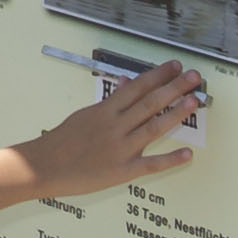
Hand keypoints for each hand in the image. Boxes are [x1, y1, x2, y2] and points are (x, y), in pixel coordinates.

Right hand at [14, 61, 203, 197]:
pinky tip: (186, 154)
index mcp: (105, 111)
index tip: (175, 66)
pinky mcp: (121, 170)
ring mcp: (120, 148)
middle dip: (174, 87)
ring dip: (175, 113)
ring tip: (193, 102)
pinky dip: (169, 160)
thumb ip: (110, 101)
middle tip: (194, 78)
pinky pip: (149, 164)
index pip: (137, 86)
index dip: (159, 75)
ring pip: (153, 127)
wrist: (43, 166)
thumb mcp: (84, 114)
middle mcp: (115, 126)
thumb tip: (127, 84)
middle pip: (150, 102)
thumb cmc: (61, 142)